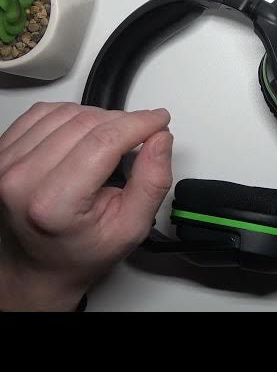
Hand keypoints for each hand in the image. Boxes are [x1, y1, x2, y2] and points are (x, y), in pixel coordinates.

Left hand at [0, 102, 172, 310]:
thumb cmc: (81, 251)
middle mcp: (22, 179)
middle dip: (124, 122)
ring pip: (68, 112)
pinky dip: (74, 115)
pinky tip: (86, 134)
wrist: (40, 265)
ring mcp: (6, 162)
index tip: (159, 120)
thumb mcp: (131, 228)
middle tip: (143, 134)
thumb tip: (160, 140)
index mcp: (53, 204)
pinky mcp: (3, 150)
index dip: (139, 124)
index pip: (104, 142)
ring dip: (100, 118)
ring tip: (113, 141)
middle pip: (87, 122)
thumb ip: (152, 183)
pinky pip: (45, 111)